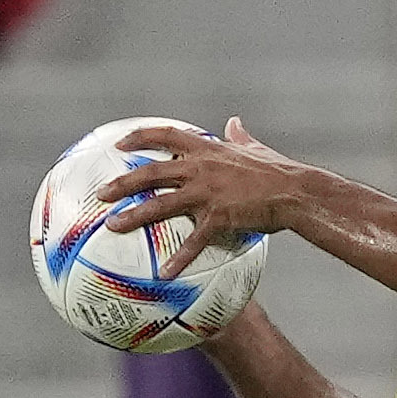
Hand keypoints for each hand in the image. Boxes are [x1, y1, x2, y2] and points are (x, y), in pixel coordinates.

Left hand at [96, 117, 306, 277]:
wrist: (296, 192)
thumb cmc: (280, 172)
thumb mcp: (257, 149)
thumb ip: (241, 137)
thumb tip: (235, 122)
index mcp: (208, 150)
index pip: (167, 135)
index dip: (140, 137)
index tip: (119, 144)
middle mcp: (201, 168)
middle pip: (151, 172)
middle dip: (122, 183)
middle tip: (100, 193)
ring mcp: (208, 193)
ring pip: (161, 204)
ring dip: (134, 216)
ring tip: (112, 226)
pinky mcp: (219, 217)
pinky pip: (193, 241)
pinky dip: (178, 259)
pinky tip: (164, 274)